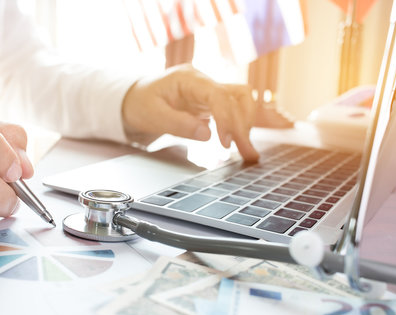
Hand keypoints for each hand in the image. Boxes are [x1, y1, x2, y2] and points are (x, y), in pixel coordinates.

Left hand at [121, 64, 290, 160]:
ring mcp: (210, 92)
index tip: (226, 143)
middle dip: (245, 124)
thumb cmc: (140, 104)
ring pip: (243, 100)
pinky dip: (248, 122)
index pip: (219, 96)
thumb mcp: (152, 116)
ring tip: (250, 151)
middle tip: (247, 153)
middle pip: (238, 95)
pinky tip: (262, 133)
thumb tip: (208, 134)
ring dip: (249, 124)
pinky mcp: (213, 104)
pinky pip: (237, 109)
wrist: (133, 100)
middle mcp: (204, 82)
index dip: (227, 119)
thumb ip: (178, 124)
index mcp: (189, 79)